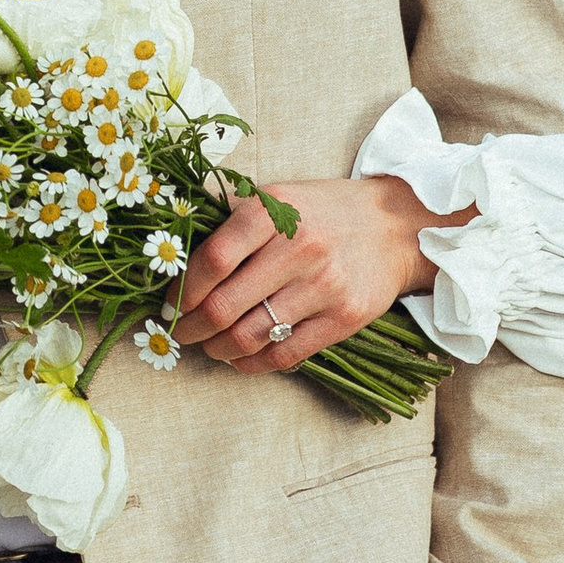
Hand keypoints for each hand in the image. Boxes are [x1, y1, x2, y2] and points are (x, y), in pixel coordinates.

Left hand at [174, 173, 457, 372]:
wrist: (393, 226)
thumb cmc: (321, 212)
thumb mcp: (278, 197)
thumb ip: (232, 218)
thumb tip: (178, 252)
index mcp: (274, 210)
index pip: (214, 258)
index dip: (183, 289)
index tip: (170, 303)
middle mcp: (299, 247)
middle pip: (226, 305)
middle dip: (191, 328)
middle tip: (181, 332)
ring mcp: (324, 286)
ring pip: (251, 336)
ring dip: (218, 350)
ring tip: (210, 346)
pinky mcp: (344, 319)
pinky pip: (285, 355)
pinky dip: (252, 364)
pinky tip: (241, 358)